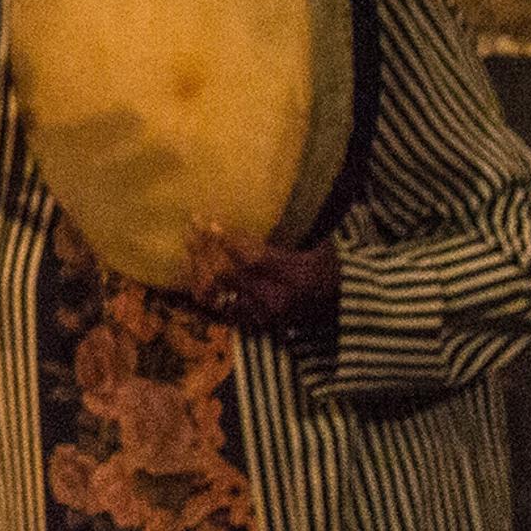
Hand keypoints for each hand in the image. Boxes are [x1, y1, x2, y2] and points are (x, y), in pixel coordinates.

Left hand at [185, 223, 340, 333]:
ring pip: (218, 294)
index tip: (208, 223)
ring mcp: (263, 316)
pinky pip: (221, 310)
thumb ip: (294, 231)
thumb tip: (268, 205)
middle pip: (229, 276)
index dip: (227, 242)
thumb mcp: (320, 248)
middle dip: (205, 251)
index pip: (253, 259)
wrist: (342, 309)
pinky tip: (193, 274)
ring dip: (199, 271)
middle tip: (191, 229)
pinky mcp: (255, 325)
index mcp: (296, 277)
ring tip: (188, 249)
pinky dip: (205, 292)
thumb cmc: (331, 271)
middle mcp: (276, 299)